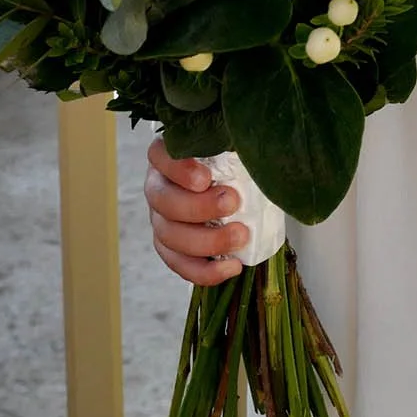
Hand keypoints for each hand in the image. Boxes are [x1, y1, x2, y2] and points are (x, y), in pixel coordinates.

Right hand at [145, 136, 249, 285]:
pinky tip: (233, 267)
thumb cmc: (237, 163)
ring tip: (240, 236)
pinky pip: (180, 265)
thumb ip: (240, 145)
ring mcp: (161, 220)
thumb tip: (257, 149)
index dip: (178, 169)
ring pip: (169, 236)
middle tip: (233, 203)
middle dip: (198, 207)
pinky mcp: (171, 248)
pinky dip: (205, 270)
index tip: (206, 178)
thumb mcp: (237, 147)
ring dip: (206, 241)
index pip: (160, 156)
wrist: (241, 192)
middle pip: (162, 200)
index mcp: (168, 156)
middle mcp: (158, 187)